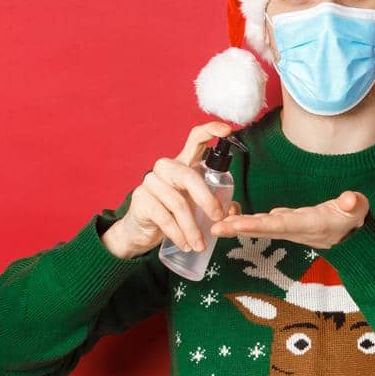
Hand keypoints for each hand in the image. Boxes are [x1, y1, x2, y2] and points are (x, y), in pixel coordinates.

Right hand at [102, 121, 239, 259]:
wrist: (143, 232)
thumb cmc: (176, 214)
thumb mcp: (199, 207)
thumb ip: (218, 204)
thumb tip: (233, 211)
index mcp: (184, 164)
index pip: (195, 140)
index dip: (210, 131)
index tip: (227, 130)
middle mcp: (166, 168)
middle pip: (189, 176)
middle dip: (207, 199)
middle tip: (218, 219)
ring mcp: (151, 182)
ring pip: (178, 203)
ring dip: (193, 228)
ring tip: (201, 245)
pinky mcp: (140, 199)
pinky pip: (164, 217)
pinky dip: (178, 234)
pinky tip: (186, 245)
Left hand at [209, 191, 368, 249]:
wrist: (352, 234)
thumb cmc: (353, 218)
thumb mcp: (358, 209)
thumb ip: (354, 204)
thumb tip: (351, 199)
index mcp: (310, 224)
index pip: (281, 224)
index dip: (258, 224)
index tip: (237, 224)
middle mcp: (296, 229)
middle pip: (264, 229)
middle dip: (239, 228)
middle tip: (215, 228)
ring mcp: (289, 227)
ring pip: (259, 227)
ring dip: (237, 226)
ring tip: (215, 224)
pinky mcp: (285, 223)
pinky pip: (261, 223)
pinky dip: (244, 221)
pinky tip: (228, 217)